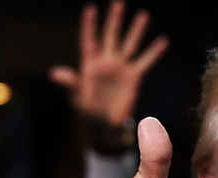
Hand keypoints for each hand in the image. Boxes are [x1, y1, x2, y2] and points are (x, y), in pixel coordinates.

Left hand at [50, 2, 168, 149]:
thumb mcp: (78, 96)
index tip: (91, 8)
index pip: (89, 39)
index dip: (90, 25)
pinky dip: (154, 52)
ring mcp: (121, 68)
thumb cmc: (87, 110)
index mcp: (89, 64)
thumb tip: (54, 73)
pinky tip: (162, 41)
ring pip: (130, 45)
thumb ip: (71, 82)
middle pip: (111, 36)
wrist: (105, 125)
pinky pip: (145, 62)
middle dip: (115, 19)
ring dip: (136, 30)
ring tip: (143, 15)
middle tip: (119, 2)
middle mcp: (106, 62)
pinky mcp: (134, 78)